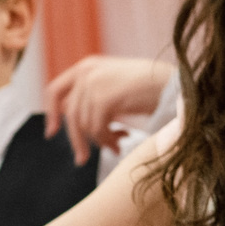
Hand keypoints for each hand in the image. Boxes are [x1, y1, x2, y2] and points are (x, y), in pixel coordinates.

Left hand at [43, 56, 177, 165]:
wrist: (173, 84)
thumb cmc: (150, 89)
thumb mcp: (115, 86)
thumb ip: (93, 97)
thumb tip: (76, 123)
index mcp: (87, 66)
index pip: (55, 90)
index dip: (51, 113)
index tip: (51, 133)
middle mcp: (87, 71)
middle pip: (70, 113)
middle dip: (76, 139)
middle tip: (82, 159)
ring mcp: (94, 83)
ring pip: (84, 125)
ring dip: (100, 141)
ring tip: (117, 144)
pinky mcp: (104, 97)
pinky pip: (97, 129)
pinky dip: (108, 140)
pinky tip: (122, 140)